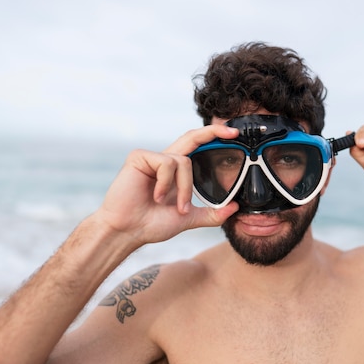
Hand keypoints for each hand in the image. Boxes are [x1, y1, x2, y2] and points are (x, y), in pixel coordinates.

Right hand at [93, 125, 239, 245]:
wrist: (128, 231)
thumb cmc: (151, 224)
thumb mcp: (188, 218)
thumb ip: (211, 213)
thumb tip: (235, 207)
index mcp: (175, 171)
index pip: (197, 147)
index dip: (214, 138)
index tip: (234, 135)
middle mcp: (165, 160)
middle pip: (192, 137)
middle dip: (213, 132)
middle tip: (232, 132)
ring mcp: (152, 157)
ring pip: (184, 162)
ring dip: (185, 188)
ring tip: (174, 207)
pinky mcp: (139, 157)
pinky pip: (167, 163)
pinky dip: (166, 183)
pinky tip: (157, 197)